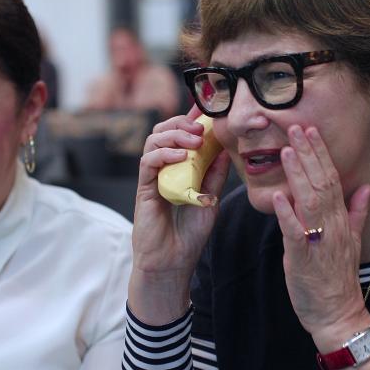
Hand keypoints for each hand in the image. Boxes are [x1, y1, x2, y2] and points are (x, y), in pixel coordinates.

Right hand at [129, 107, 229, 323]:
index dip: (191, 119)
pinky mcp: (143, 188)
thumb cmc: (189, 235)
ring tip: (193, 139)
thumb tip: (226, 149)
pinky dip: (163, 153)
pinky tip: (181, 156)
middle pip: (164, 131)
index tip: (205, 107)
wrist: (173, 263)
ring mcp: (152, 178)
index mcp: (180, 169)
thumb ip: (215, 175)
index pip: (182, 136)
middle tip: (200, 126)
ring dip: (174, 134)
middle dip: (181, 122)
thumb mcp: (210, 199)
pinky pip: (148, 161)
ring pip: (153, 141)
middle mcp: (164, 170)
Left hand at [271, 125, 369, 338]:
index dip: (321, 153)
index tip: (310, 131)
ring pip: (310, 201)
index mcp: (341, 220)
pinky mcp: (303, 258)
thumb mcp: (354, 242)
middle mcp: (333, 226)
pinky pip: (296, 232)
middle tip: (296, 127)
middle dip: (309, 154)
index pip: (332, 179)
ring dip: (298, 175)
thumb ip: (358, 212)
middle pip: (322, 183)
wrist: (338, 313)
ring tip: (287, 151)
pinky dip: (287, 213)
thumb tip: (367, 187)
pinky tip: (278, 195)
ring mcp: (319, 241)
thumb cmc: (338, 278)